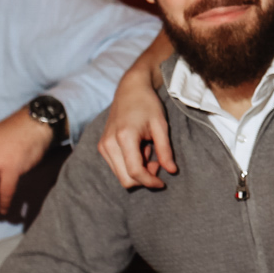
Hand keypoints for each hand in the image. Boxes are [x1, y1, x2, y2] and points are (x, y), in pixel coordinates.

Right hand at [98, 63, 174, 189]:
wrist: (130, 89)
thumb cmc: (148, 104)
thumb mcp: (161, 126)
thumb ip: (165, 150)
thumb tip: (171, 171)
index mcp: (124, 137)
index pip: (135, 172)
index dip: (150, 182)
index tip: (163, 183)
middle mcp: (109, 144)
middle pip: (125, 179)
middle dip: (144, 178)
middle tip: (158, 164)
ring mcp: (103, 146)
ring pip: (121, 175)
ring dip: (138, 172)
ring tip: (148, 151)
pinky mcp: (102, 146)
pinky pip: (117, 167)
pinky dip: (131, 165)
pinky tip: (140, 149)